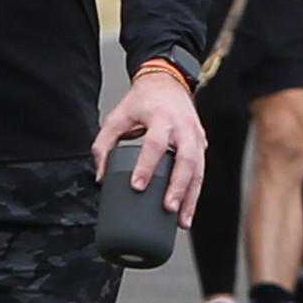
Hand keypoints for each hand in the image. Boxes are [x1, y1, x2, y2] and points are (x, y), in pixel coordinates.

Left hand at [91, 66, 206, 215]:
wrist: (168, 82)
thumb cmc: (144, 100)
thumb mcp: (118, 116)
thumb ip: (104, 144)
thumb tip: (101, 176)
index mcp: (162, 117)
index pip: (155, 144)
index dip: (146, 166)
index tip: (137, 186)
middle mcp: (183, 127)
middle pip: (186, 160)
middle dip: (178, 187)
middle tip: (168, 208)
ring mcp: (196, 136)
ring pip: (199, 170)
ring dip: (191, 197)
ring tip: (182, 220)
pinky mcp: (201, 145)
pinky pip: (201, 171)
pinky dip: (195, 193)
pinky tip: (188, 210)